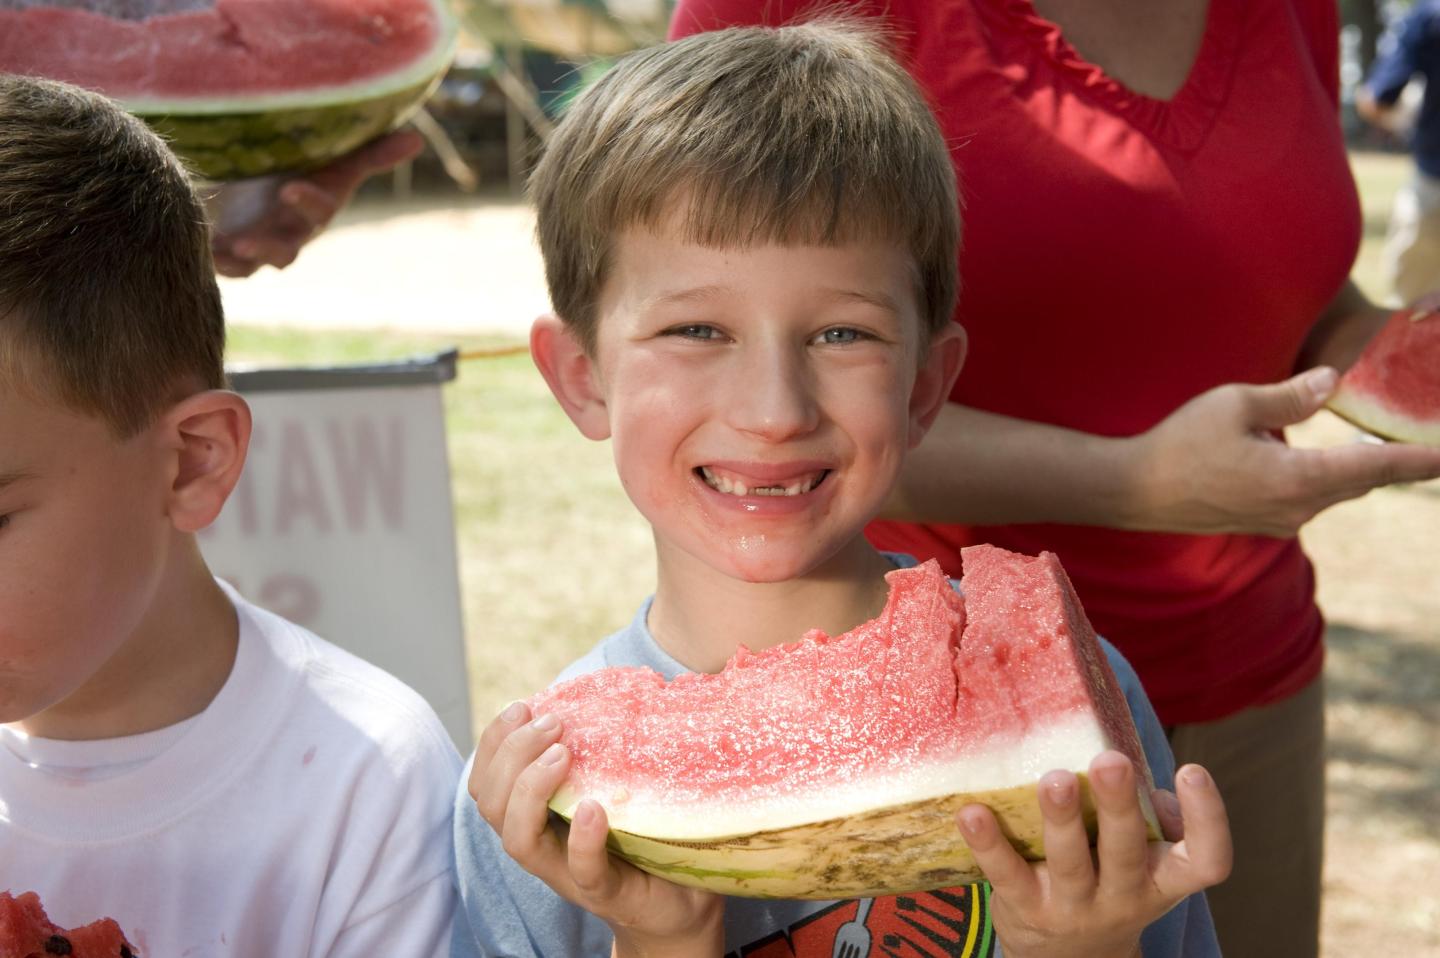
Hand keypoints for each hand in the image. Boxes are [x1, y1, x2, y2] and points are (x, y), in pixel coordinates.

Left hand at [209, 128, 423, 276]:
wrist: (266, 184)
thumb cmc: (306, 168)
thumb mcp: (335, 160)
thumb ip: (373, 154)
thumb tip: (417, 139)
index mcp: (316, 209)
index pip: (319, 210)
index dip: (308, 202)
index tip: (291, 188)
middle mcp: (292, 232)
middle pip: (287, 249)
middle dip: (268, 247)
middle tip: (247, 243)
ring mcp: (263, 244)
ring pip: (256, 264)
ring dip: (241, 262)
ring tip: (223, 253)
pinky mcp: (236, 251)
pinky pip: (230, 268)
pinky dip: (218, 264)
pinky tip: (204, 252)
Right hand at [469, 702, 725, 957]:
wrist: (682, 901)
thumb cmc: (645, 834)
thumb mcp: (616, 784)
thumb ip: (602, 748)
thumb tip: (619, 684)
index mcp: (537, 815)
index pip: (487, 782)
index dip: (492, 742)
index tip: (521, 705)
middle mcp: (543, 844)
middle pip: (492, 804)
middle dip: (509, 754)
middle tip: (551, 723)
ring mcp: (569, 872)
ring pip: (518, 840)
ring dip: (530, 789)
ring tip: (561, 754)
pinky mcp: (607, 893)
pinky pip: (582, 870)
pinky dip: (582, 839)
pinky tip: (594, 808)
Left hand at [958, 752, 1231, 957]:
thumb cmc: (1109, 880)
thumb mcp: (1141, 862)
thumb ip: (1148, 818)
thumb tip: (1143, 785)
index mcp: (1163, 879)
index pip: (1206, 861)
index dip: (1207, 818)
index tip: (1192, 769)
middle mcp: (1124, 897)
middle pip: (1126, 853)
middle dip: (1119, 805)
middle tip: (1110, 761)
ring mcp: (1073, 907)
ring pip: (1069, 863)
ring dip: (1061, 819)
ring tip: (1054, 781)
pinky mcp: (1025, 909)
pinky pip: (1006, 874)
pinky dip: (988, 842)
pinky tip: (972, 812)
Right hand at [1128, 366, 1439, 535]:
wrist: (1134, 491)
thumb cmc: (1179, 443)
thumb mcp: (1234, 404)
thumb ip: (1290, 395)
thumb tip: (1334, 381)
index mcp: (1296, 477)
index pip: (1375, 466)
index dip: (1418, 460)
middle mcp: (1296, 507)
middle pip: (1363, 482)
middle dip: (1397, 464)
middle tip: (1427, 450)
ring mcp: (1279, 520)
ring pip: (1337, 492)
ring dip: (1362, 471)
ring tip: (1386, 449)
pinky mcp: (1261, 522)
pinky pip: (1312, 500)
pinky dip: (1331, 480)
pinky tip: (1329, 464)